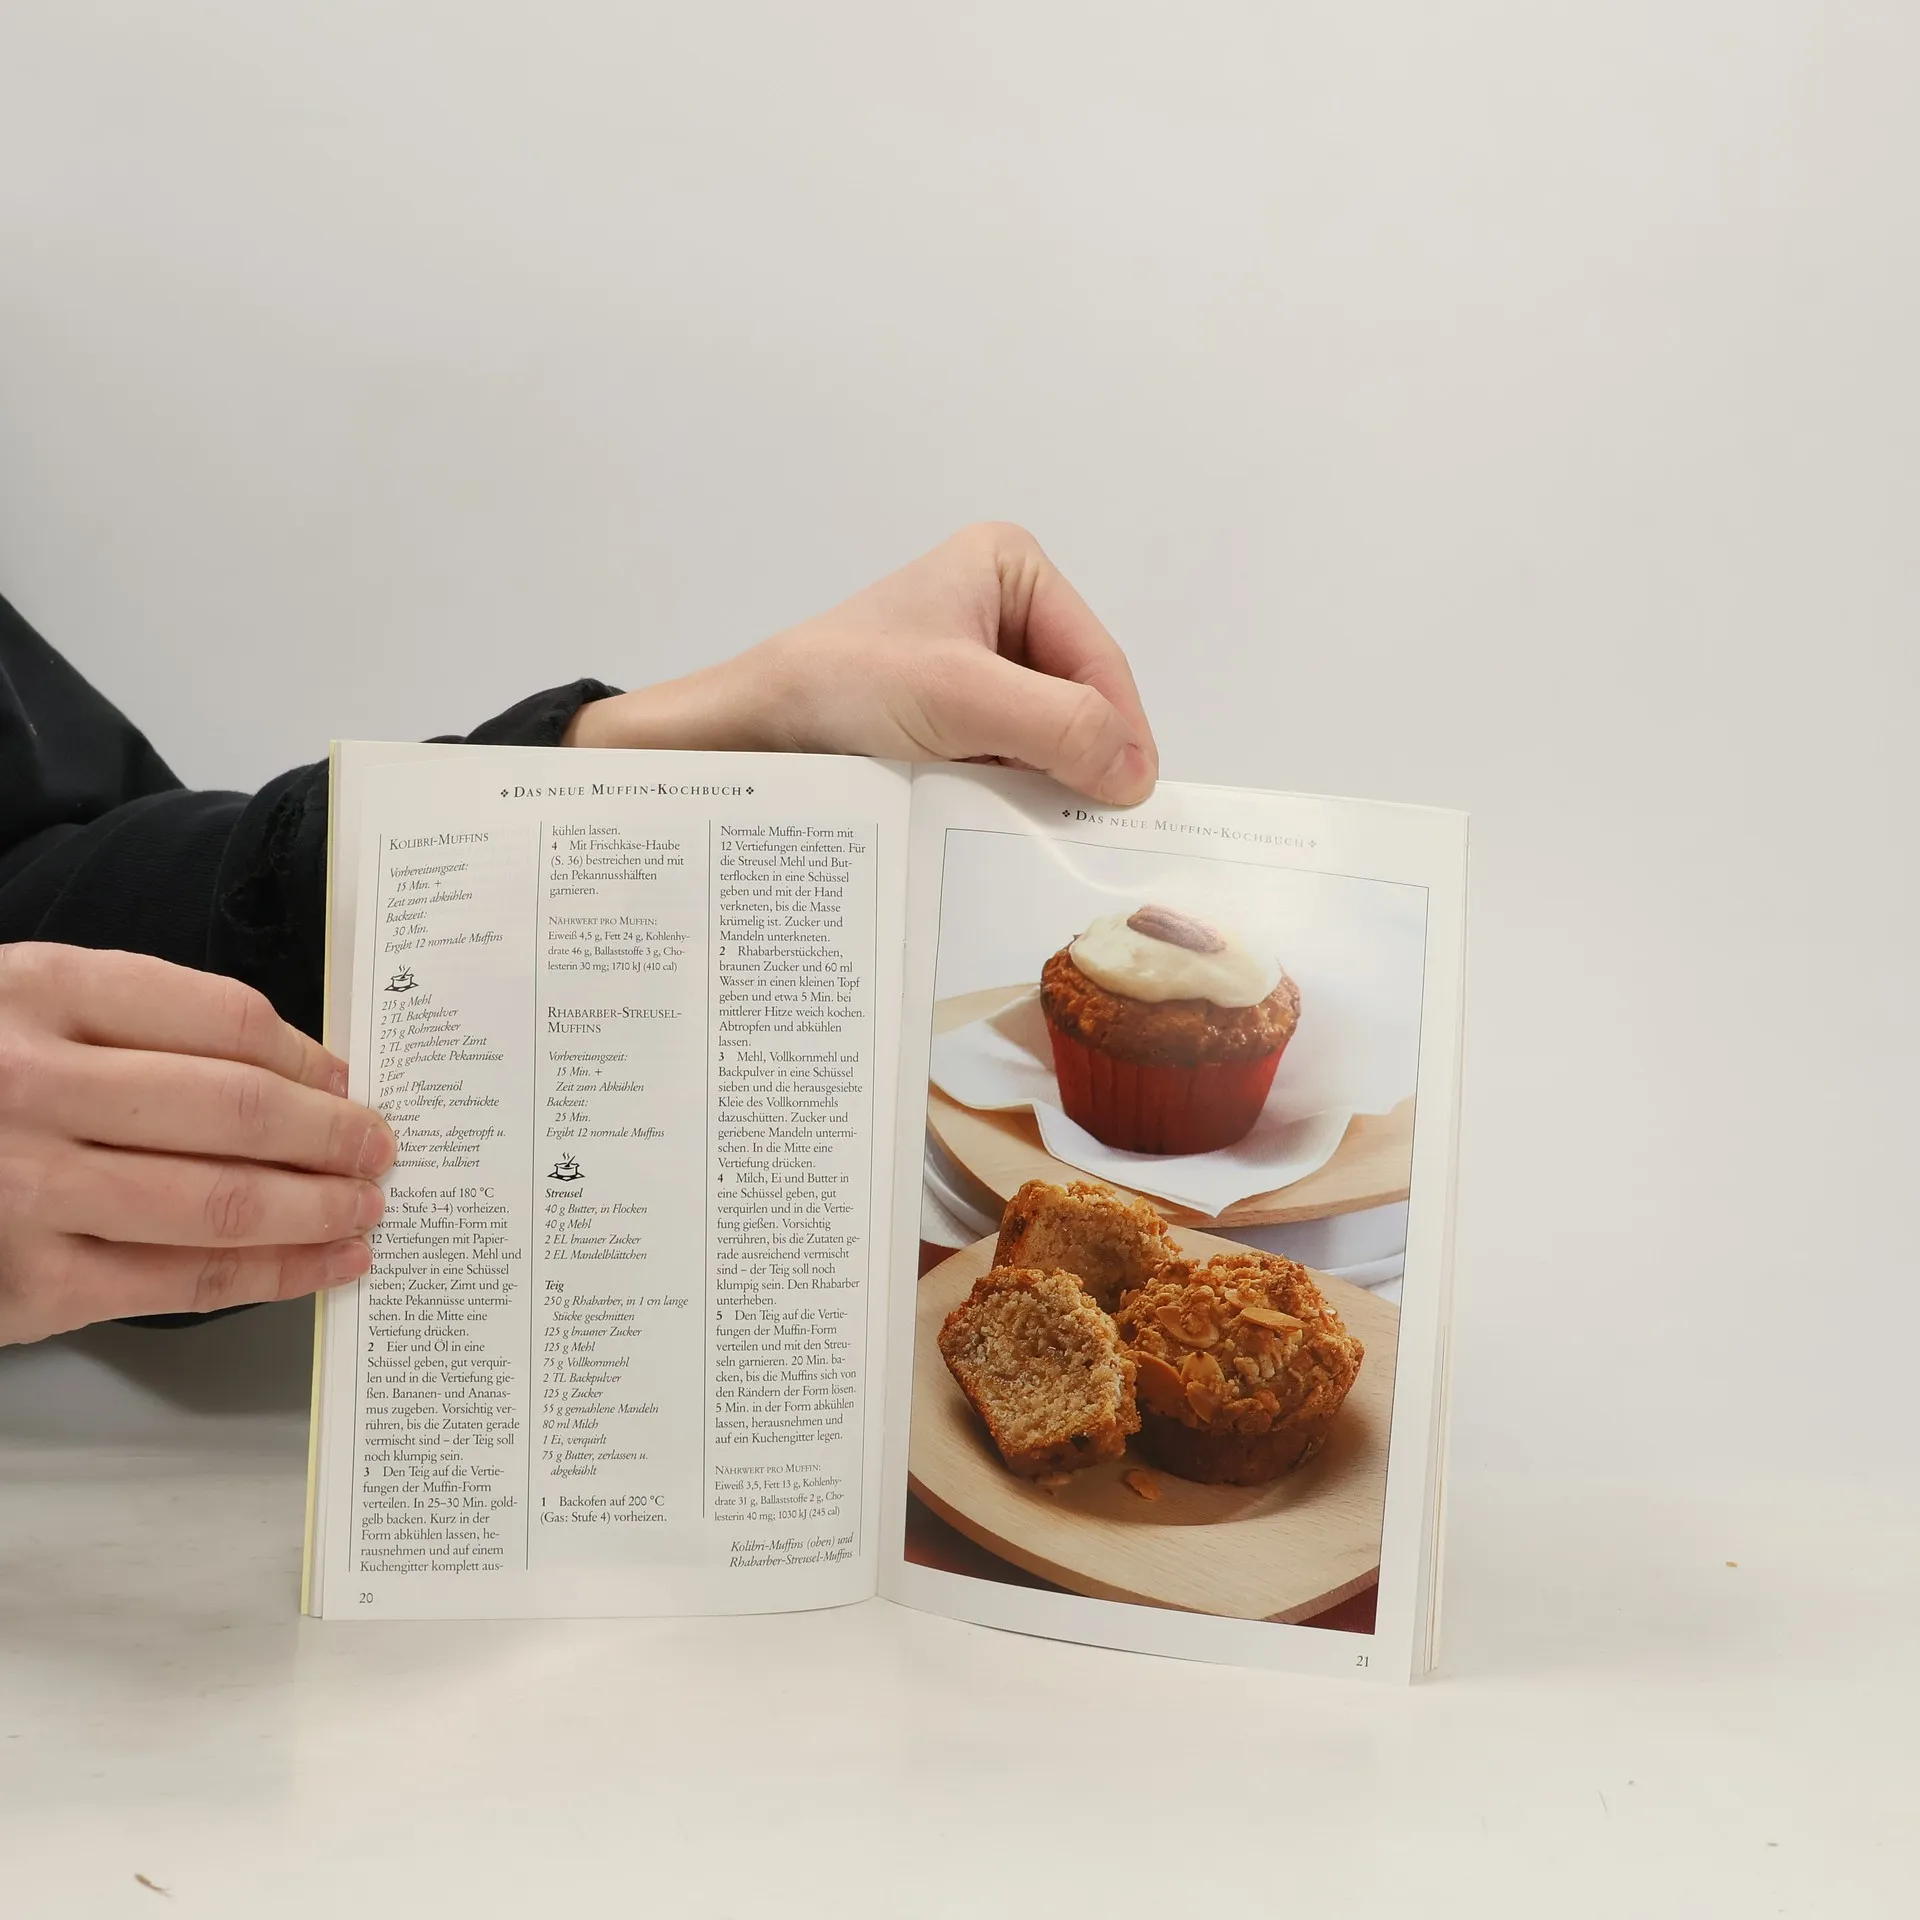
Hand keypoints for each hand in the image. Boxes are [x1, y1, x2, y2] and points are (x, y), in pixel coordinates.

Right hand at [0, 944, 392, 1345]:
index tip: (346, 1081)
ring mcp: (25, 1192)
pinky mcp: (25, 1287)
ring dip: (320, 1208)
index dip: (306, 1057)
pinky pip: (181, 1283)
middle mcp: (30, 1088)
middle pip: (236, 1112)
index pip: (221, 1020)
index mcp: (36, 993)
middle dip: (334, 1135)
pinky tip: (325, 1265)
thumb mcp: (20, 1006)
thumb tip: (295, 1076)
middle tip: (383, 1145)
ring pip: (222, 1203)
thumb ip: (134, 1024)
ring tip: (368, 1205)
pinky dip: (274, 1275)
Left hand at [565, 523, 1158, 803]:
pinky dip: (1012, 790)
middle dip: (1083, 757)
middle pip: (1079, 698)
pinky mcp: (950, 713)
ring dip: (1046, 780)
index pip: (1098, 658)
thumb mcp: (958, 698)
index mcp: (1010, 567)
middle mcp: (1000, 606)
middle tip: (1092, 827)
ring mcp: (975, 663)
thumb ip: (1055, 725)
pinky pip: (1008, 756)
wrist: (747, 732)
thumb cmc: (840, 688)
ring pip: (1047, 734)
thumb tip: (1136, 774)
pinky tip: (1005, 822)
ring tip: (1046, 830)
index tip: (1130, 800)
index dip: (1122, 730)